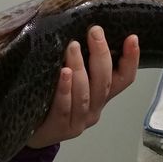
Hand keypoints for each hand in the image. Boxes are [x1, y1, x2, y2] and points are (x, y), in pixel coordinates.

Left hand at [26, 27, 139, 147]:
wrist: (31, 134)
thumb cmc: (50, 101)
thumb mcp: (70, 82)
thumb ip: (79, 64)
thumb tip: (79, 27)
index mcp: (101, 97)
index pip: (124, 79)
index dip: (131, 60)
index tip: (132, 38)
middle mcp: (94, 110)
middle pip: (105, 82)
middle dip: (101, 54)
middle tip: (94, 32)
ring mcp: (78, 122)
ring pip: (85, 93)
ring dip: (80, 68)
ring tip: (73, 47)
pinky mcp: (60, 128)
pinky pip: (64, 107)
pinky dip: (65, 89)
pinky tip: (63, 73)